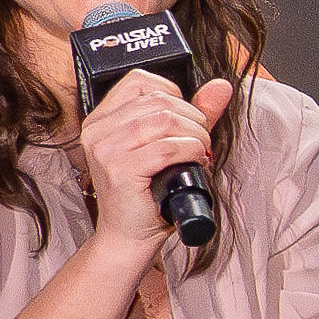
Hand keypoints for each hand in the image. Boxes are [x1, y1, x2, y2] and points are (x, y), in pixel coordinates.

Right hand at [80, 70, 231, 249]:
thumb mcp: (167, 147)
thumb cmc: (145, 196)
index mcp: (101, 120)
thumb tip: (220, 87)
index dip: (173, 93)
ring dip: (195, 135)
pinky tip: (195, 163)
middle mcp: (98, 131)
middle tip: (201, 142)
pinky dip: (190, 152)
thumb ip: (192, 114)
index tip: (186, 117)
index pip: (139, 81)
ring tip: (200, 152)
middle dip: (192, 118)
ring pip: (164, 120)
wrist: (128, 237)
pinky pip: (167, 148)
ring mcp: (106, 150)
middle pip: (158, 100)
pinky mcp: (120, 170)